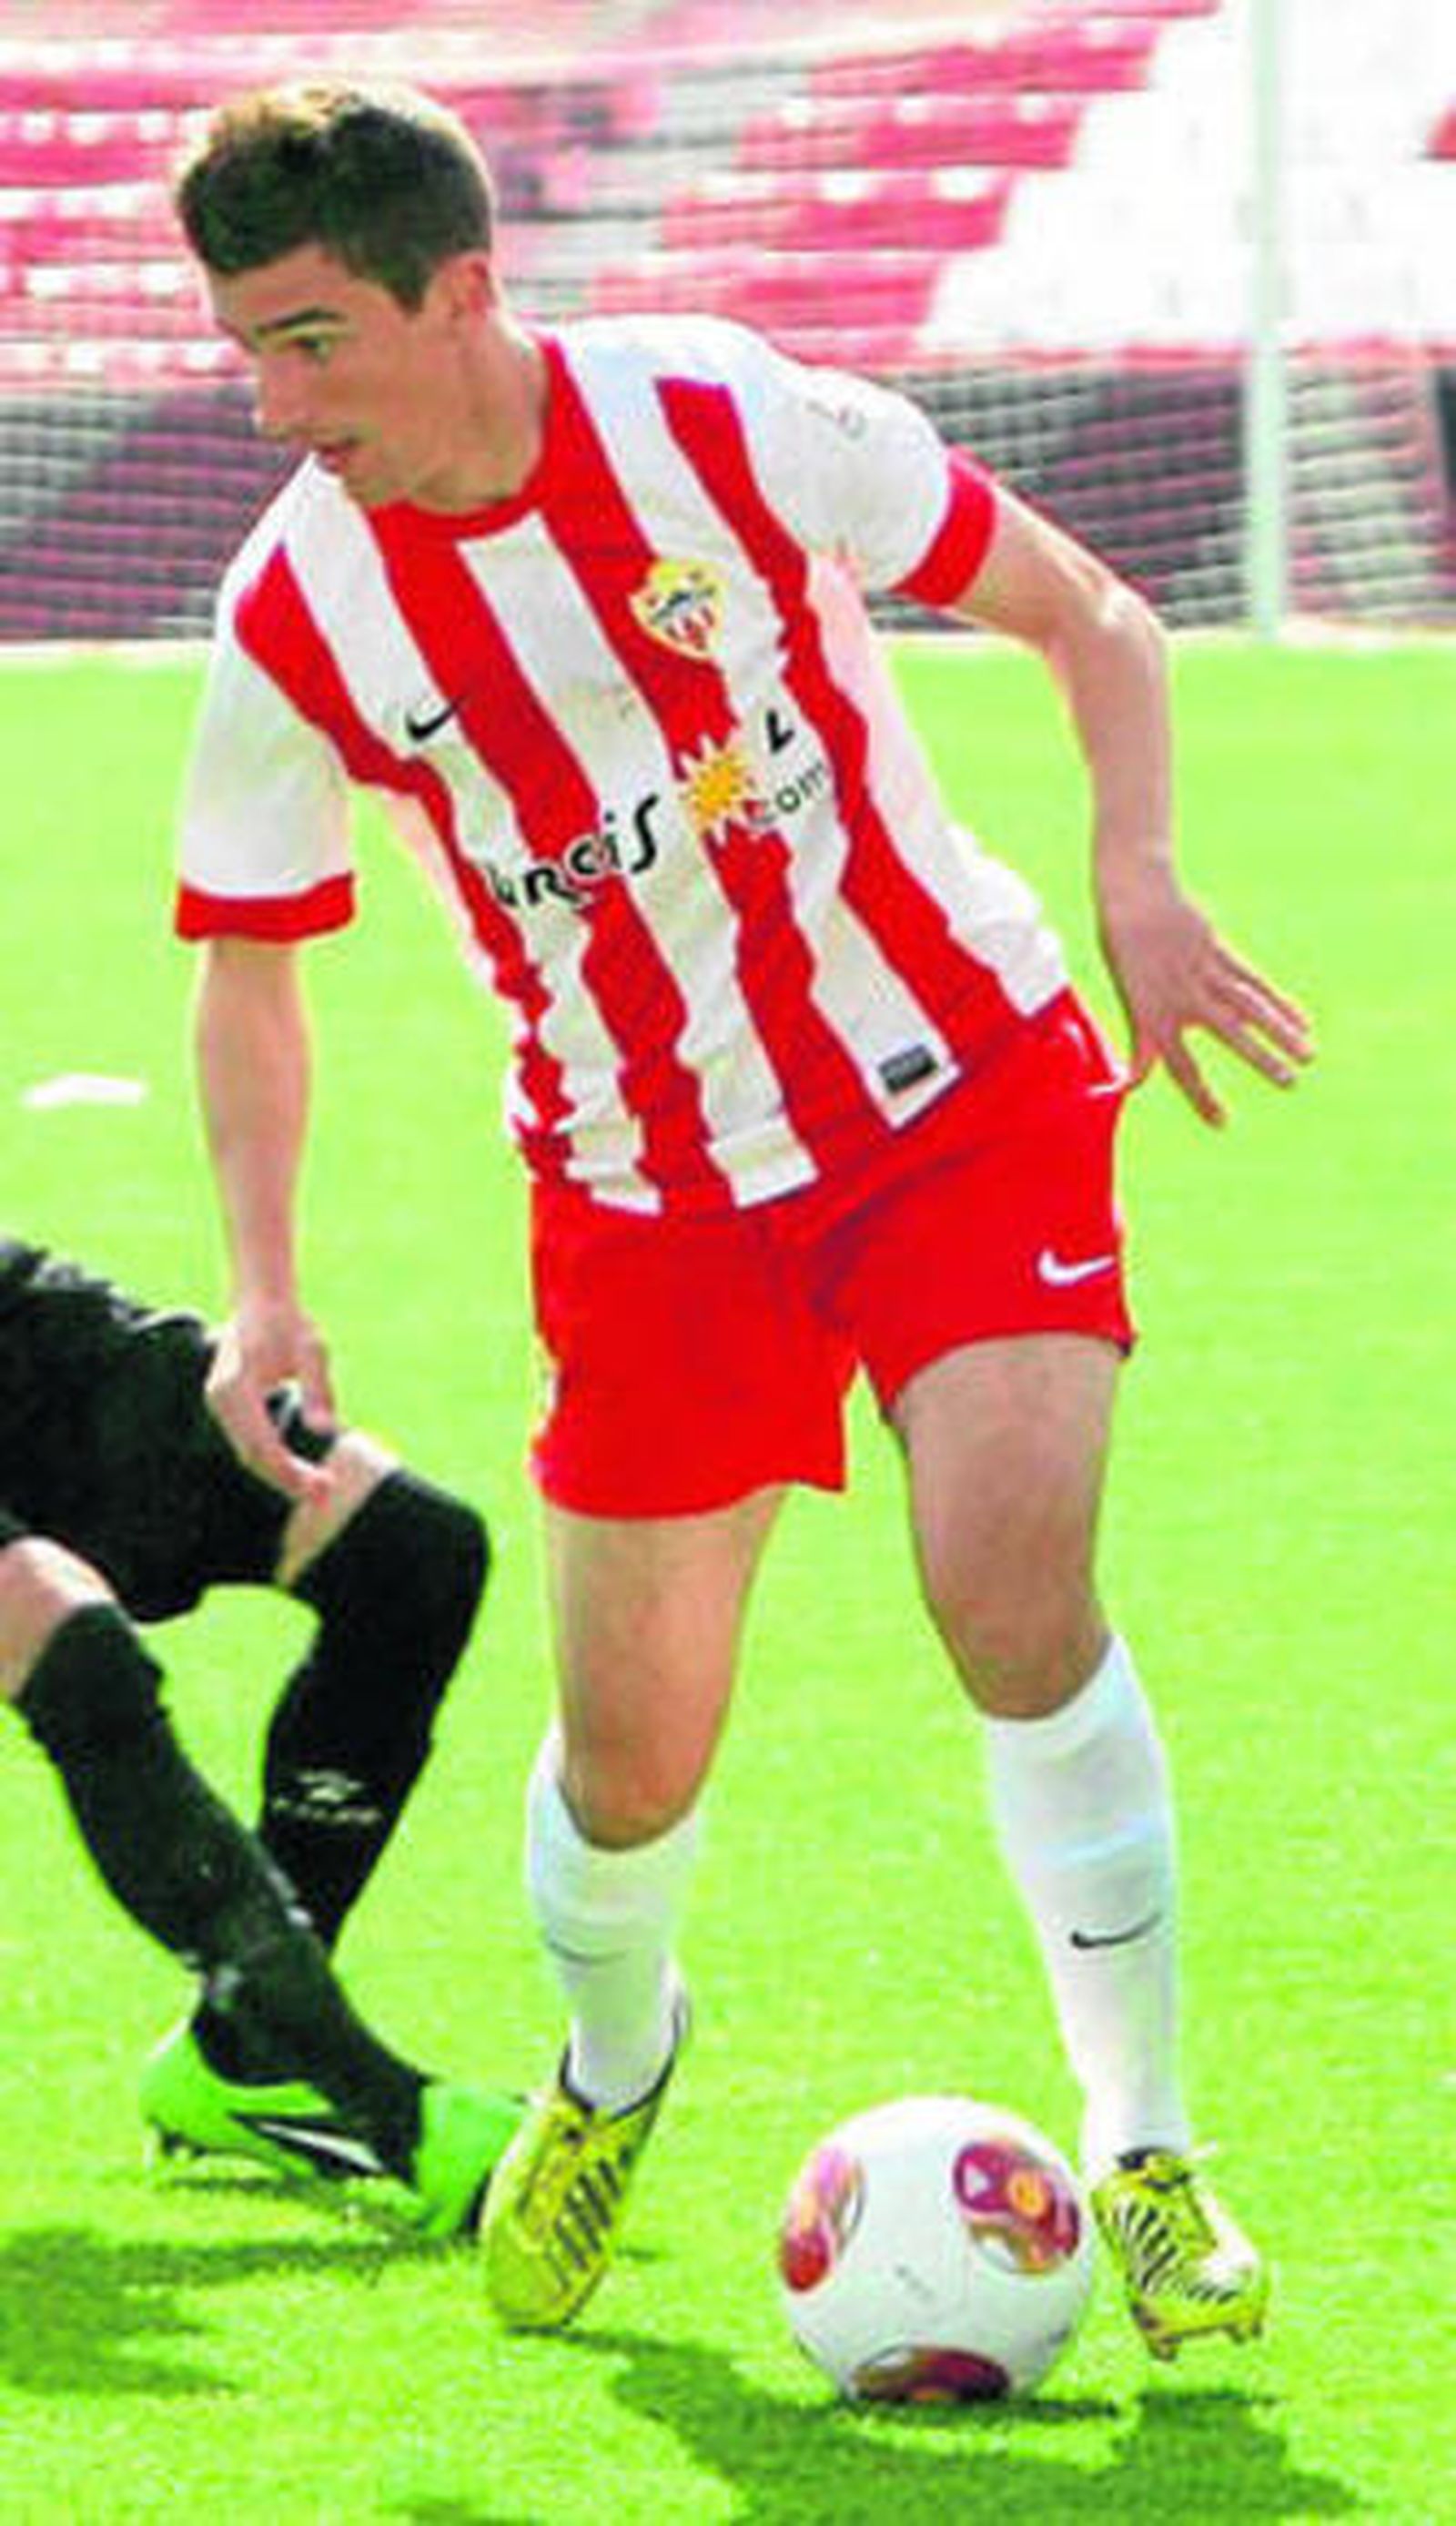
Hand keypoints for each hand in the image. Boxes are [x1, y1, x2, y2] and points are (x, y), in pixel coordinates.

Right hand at [205, 1297, 337, 1500]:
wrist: (260, 1302)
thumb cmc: (290, 1323)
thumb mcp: (313, 1351)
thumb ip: (318, 1389)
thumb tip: (324, 1430)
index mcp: (238, 1383)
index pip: (262, 1442)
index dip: (290, 1471)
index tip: (321, 1485)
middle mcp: (220, 1397)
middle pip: (252, 1454)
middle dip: (287, 1479)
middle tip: (325, 1495)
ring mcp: (218, 1402)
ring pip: (247, 1452)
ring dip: (279, 1474)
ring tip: (317, 1488)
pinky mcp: (224, 1405)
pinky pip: (246, 1441)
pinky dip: (270, 1459)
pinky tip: (298, 1471)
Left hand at [1098, 871, 1314, 1125]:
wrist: (1134, 896)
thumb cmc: (1126, 954)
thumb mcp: (1128, 1001)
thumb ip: (1140, 1045)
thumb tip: (1133, 1085)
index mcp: (1153, 1014)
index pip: (1179, 1066)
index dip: (1199, 1097)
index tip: (1222, 1123)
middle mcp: (1182, 996)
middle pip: (1229, 1033)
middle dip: (1260, 1059)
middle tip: (1290, 1084)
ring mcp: (1203, 971)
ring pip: (1250, 1005)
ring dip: (1281, 1031)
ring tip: (1309, 1054)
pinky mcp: (1219, 951)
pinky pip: (1254, 981)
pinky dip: (1279, 1002)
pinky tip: (1301, 1020)